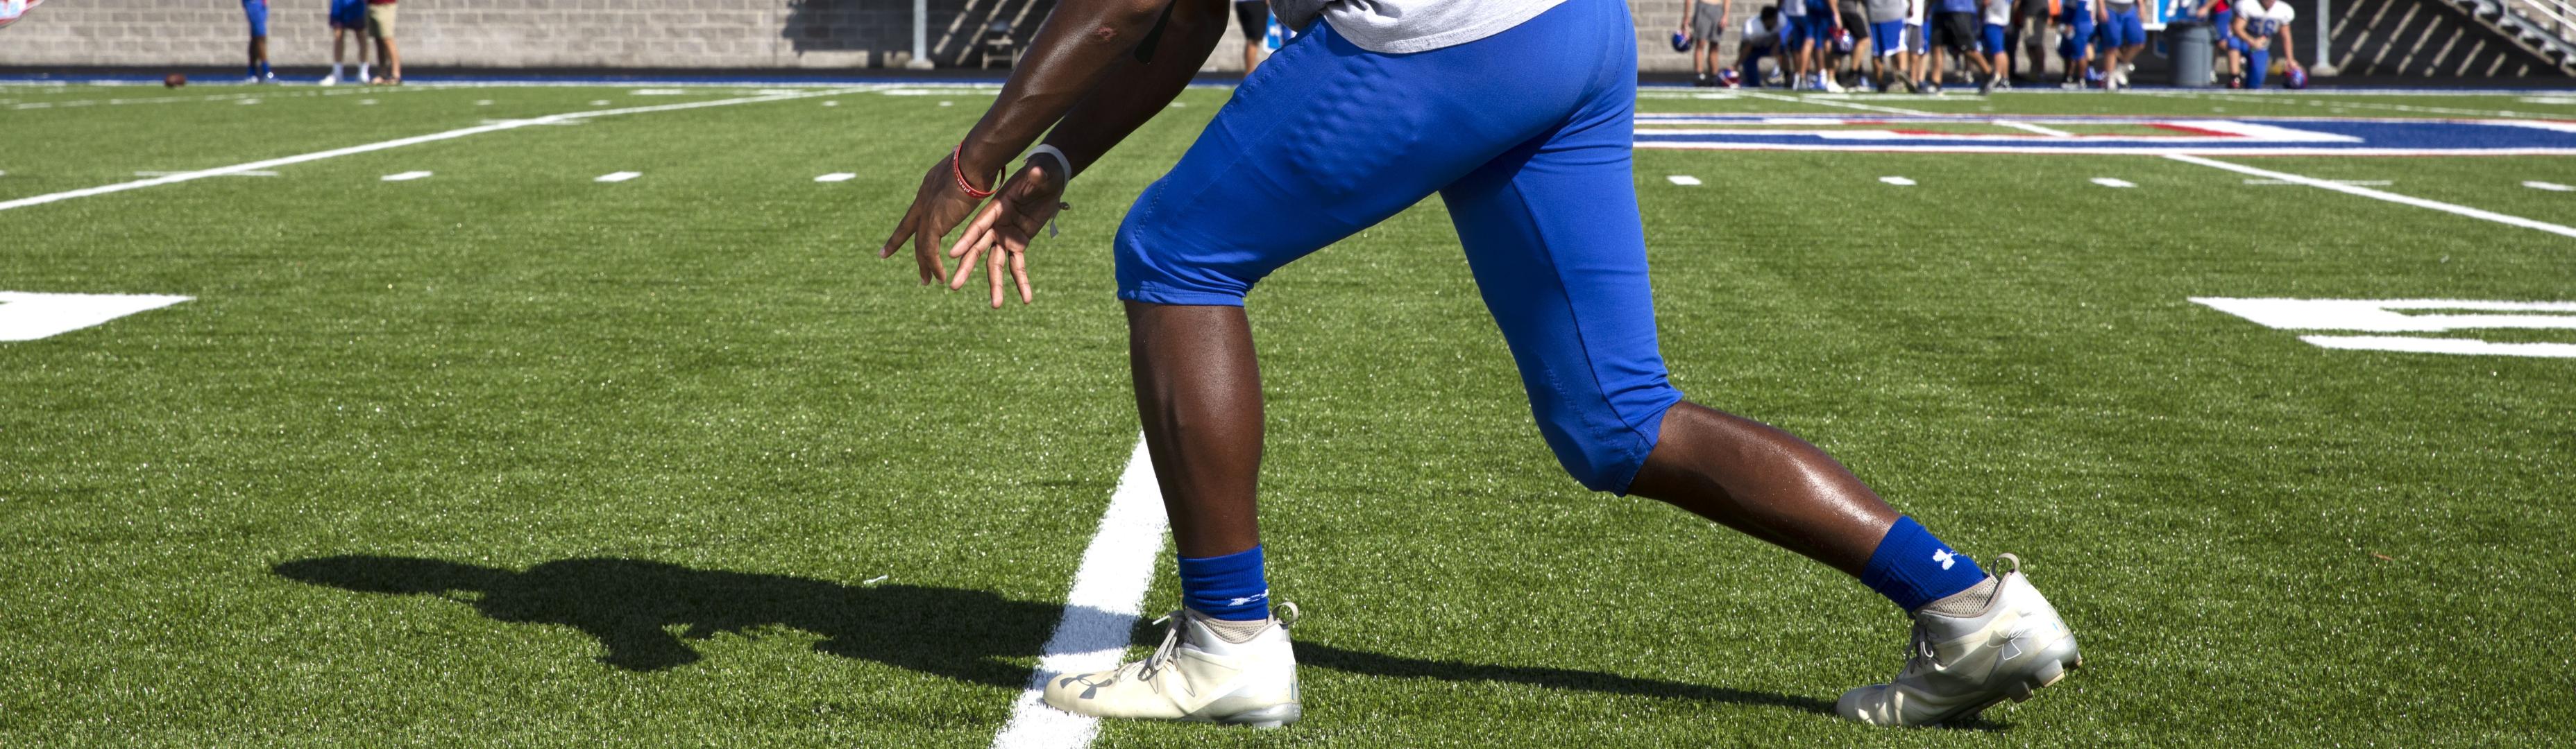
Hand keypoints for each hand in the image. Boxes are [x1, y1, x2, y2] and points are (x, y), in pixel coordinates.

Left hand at [880, 151, 992, 285]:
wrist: (973, 163)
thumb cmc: (977, 162)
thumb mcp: (964, 170)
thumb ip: (962, 177)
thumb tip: (968, 169)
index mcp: (929, 187)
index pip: (913, 209)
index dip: (904, 219)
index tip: (893, 224)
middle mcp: (923, 200)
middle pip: (908, 227)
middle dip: (896, 242)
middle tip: (884, 254)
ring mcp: (927, 212)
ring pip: (919, 243)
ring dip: (924, 264)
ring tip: (927, 280)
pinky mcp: (934, 224)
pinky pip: (929, 251)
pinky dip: (934, 265)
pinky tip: (939, 277)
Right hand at [946, 157, 1068, 307]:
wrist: (1048, 178)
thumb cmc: (1042, 172)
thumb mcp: (1040, 174)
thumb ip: (1037, 176)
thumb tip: (1036, 171)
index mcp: (996, 209)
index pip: (977, 227)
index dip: (965, 241)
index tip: (952, 255)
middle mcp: (996, 225)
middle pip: (978, 250)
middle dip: (966, 268)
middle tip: (954, 286)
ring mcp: (1005, 236)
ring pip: (996, 264)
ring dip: (996, 284)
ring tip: (996, 305)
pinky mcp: (1019, 243)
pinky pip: (1018, 265)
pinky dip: (1022, 281)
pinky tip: (1027, 299)